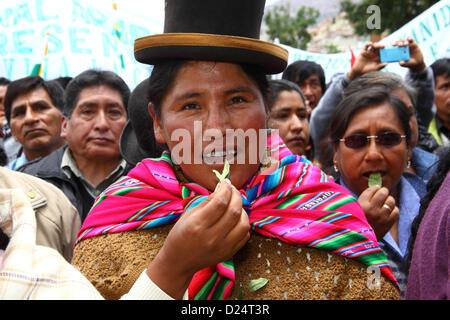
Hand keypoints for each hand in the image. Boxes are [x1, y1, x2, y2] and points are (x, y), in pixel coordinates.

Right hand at [146, 179, 249, 298]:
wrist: (179, 261)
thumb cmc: (181, 234)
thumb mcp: (189, 214)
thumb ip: (207, 201)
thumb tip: (223, 188)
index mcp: (198, 225)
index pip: (220, 202)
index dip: (226, 189)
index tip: (226, 182)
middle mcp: (212, 237)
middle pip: (234, 211)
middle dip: (236, 196)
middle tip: (233, 190)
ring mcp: (222, 247)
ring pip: (244, 224)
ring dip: (242, 210)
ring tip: (235, 205)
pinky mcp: (229, 253)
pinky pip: (245, 236)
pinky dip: (243, 224)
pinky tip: (236, 219)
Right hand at [347, 42, 387, 79]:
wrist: (359, 70)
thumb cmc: (368, 69)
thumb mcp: (376, 68)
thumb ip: (381, 66)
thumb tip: (387, 63)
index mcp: (378, 56)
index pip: (383, 51)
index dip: (386, 50)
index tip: (388, 49)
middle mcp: (374, 53)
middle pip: (379, 47)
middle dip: (381, 46)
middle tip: (384, 46)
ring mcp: (369, 51)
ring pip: (373, 46)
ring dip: (376, 45)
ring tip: (377, 46)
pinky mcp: (364, 51)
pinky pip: (366, 45)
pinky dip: (369, 43)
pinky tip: (371, 44)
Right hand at [357, 186, 398, 239]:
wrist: (359, 241)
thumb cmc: (356, 222)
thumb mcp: (354, 209)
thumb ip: (364, 198)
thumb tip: (377, 187)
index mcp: (361, 205)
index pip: (372, 189)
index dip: (375, 188)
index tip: (376, 188)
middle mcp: (372, 210)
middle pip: (383, 193)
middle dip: (383, 192)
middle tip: (382, 194)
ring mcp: (381, 217)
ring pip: (391, 201)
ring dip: (389, 200)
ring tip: (385, 203)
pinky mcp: (388, 224)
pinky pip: (396, 211)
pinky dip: (393, 209)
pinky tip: (389, 211)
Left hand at [393, 36, 424, 72]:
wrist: (417, 62)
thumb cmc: (409, 63)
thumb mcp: (406, 64)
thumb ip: (403, 63)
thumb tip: (400, 62)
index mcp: (397, 52)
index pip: (393, 47)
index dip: (390, 45)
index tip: (390, 45)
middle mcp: (401, 47)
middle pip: (398, 42)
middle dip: (397, 43)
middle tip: (399, 45)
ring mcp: (407, 45)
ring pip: (403, 40)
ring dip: (403, 41)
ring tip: (405, 45)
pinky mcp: (413, 43)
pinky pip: (410, 39)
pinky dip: (409, 38)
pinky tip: (409, 39)